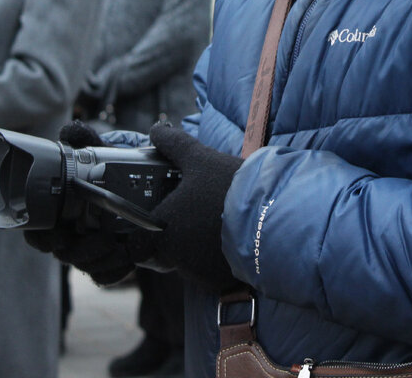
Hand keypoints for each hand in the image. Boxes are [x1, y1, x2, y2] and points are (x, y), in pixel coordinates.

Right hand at [24, 120, 136, 284]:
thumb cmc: (111, 171)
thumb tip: (71, 129)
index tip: (57, 237)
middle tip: (98, 239)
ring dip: (99, 259)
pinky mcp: (110, 261)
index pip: (37, 232)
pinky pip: (106, 275)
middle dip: (78, 252)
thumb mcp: (100, 153)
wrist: (145, 187)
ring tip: (116, 245)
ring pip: (86, 266)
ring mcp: (90, 250)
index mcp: (59, 213)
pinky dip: (116, 270)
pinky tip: (128, 258)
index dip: (41, 238)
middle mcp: (71, 234)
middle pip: (63, 254)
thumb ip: (84, 140)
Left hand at [132, 122, 242, 291]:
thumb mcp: (200, 158)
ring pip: (189, 264)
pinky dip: (218, 259)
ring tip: (216, 223)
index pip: (137, 248)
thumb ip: (174, 144)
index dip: (143, 236)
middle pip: (164, 256)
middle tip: (191, 216)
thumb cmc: (229, 187)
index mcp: (164, 231)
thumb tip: (157, 129)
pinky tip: (231, 238)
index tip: (156, 222)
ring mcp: (201, 273)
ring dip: (196, 248)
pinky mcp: (225, 282)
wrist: (274, 216)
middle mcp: (177, 258)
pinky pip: (213, 272)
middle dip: (174, 239)